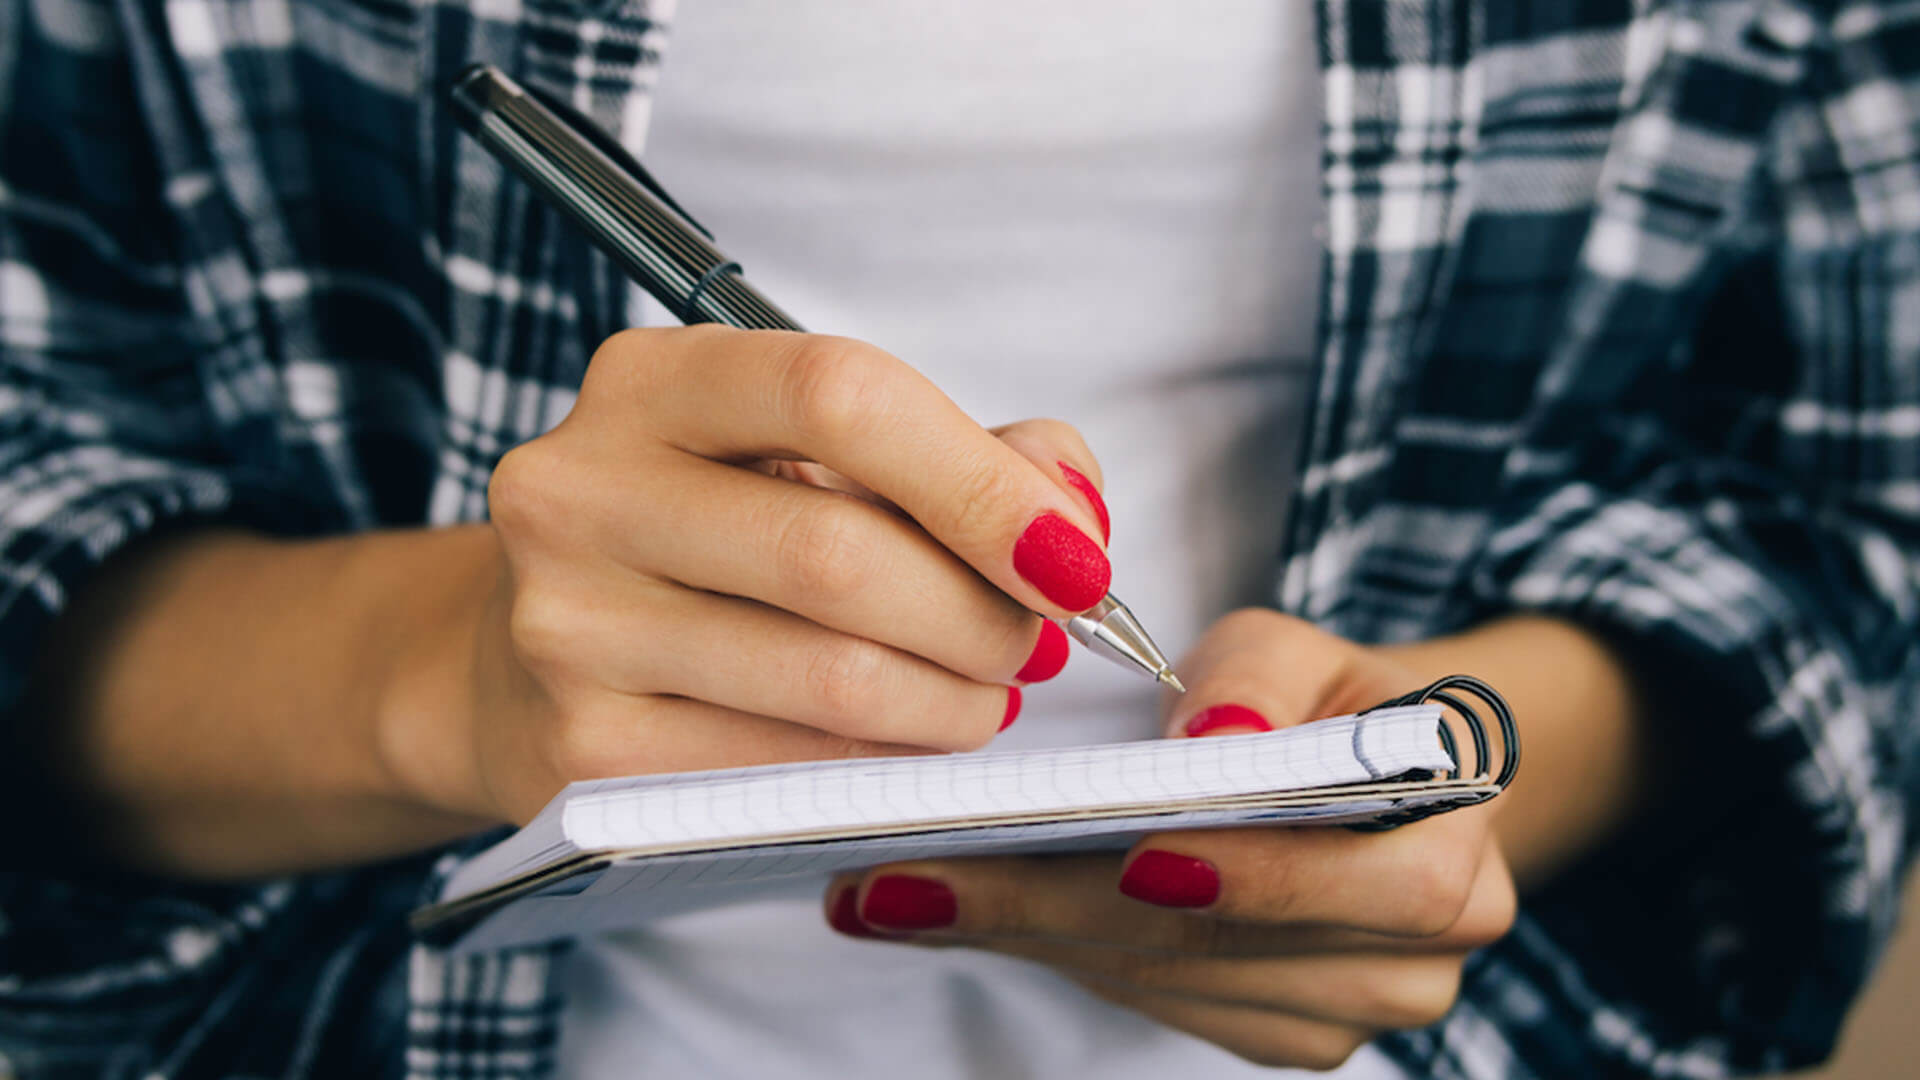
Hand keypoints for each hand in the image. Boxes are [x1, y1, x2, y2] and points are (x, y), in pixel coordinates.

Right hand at [383, 326, 1113, 824]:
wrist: (522, 654)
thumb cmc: (706, 536)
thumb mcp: (809, 456)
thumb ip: (956, 455)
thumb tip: (1069, 516)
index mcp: (649, 381)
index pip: (839, 395)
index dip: (981, 483)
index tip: (1075, 559)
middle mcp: (582, 490)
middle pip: (840, 555)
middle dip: (982, 615)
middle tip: (1034, 642)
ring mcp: (568, 627)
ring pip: (830, 678)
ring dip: (952, 702)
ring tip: (981, 694)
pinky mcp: (583, 751)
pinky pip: (790, 770)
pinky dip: (883, 763)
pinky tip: (900, 742)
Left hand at [820, 610, 1515, 1069]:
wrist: (1367, 774)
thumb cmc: (1327, 699)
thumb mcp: (1301, 648)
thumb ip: (1261, 677)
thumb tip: (1212, 742)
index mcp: (1455, 849)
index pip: (1369, 885)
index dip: (1254, 878)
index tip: (1131, 857)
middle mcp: (1420, 956)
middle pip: (1227, 949)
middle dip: (1057, 910)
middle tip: (913, 879)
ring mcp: (1346, 1009)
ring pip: (1171, 988)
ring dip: (1027, 939)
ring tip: (898, 892)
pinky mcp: (1279, 1031)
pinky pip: (1158, 1006)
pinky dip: (1054, 955)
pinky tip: (956, 915)